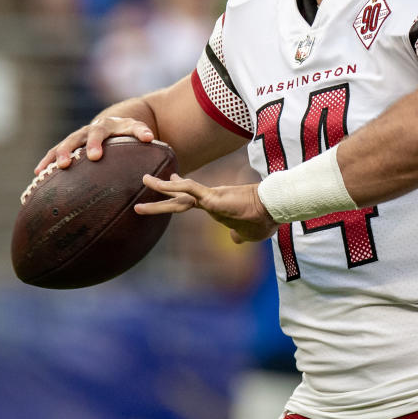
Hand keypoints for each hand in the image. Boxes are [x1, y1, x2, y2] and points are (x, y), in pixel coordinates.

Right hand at [33, 115, 156, 174]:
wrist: (113, 124)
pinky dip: (46, 162)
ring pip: (61, 146)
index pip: (99, 133)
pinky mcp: (68, 147)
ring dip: (53, 158)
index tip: (94, 156)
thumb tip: (149, 138)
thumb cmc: (126, 131)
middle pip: (74, 139)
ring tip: (43, 172)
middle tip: (65, 164)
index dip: (95, 143)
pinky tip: (37, 175)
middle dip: (68, 151)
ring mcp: (76, 139)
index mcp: (103, 126)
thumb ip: (141, 131)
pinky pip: (54, 154)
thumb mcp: (135, 129)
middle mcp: (86, 131)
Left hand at [137, 174, 275, 243]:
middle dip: (161, 194)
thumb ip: (237, 235)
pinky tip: (160, 184)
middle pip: (180, 197)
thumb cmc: (263, 221)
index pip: (193, 198)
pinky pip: (189, 191)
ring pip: (180, 192)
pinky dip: (173, 187)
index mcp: (217, 206)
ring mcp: (211, 198)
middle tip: (145, 182)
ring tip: (144, 180)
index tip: (170, 182)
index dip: (179, 191)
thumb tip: (234, 239)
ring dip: (160, 188)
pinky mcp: (213, 197)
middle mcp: (211, 200)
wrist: (273, 210)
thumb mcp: (247, 233)